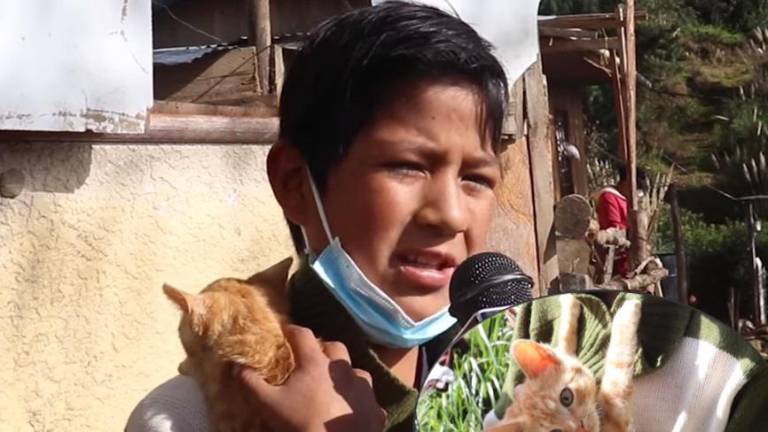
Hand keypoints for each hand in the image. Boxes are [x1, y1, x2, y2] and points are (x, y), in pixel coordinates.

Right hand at [238, 325, 385, 431]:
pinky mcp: (376, 410)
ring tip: (333, 385)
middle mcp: (344, 370)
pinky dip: (360, 401)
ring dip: (345, 374)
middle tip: (310, 359)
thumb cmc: (302, 424)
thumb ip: (251, 384)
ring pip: (356, 371)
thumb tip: (236, 366)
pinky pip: (370, 399)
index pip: (303, 335)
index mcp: (317, 363)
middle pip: (335, 348)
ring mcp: (364, 389)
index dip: (292, 331)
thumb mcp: (269, 405)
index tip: (284, 332)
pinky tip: (353, 410)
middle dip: (323, 348)